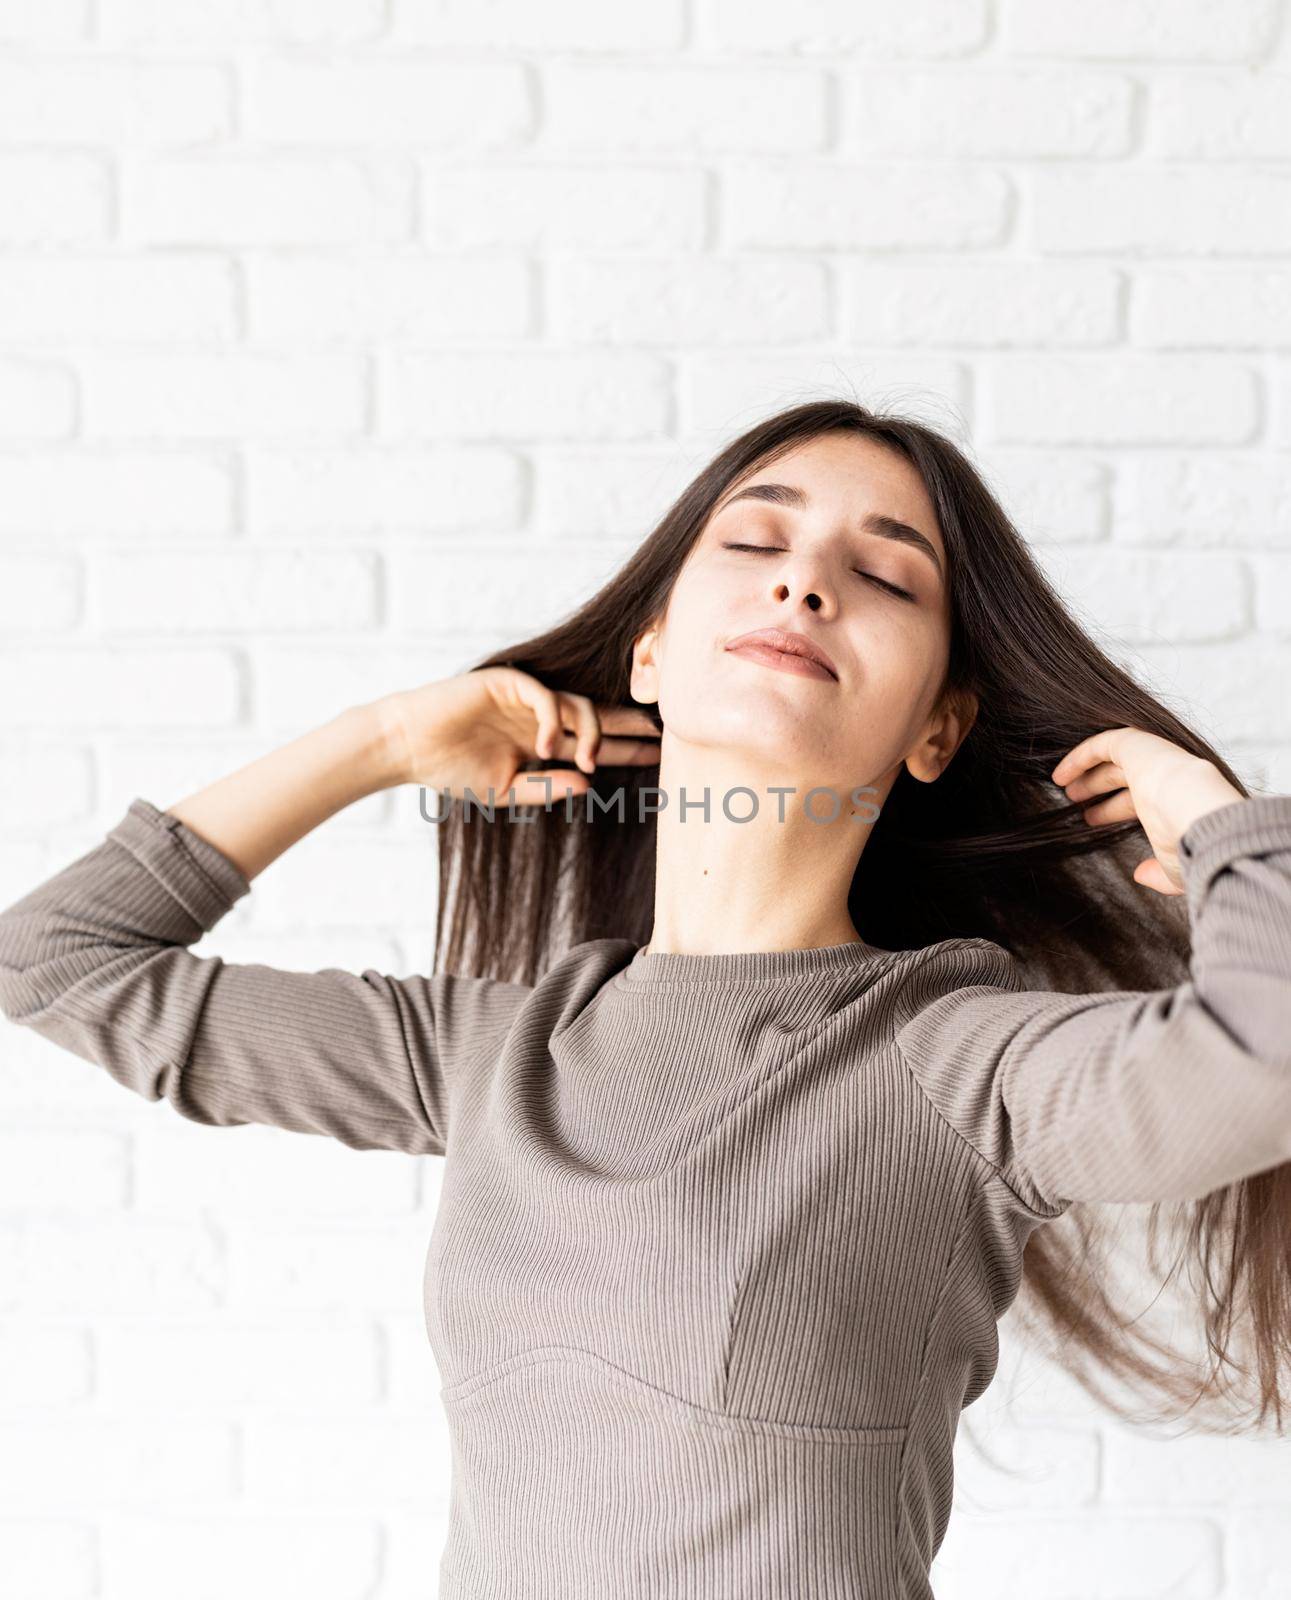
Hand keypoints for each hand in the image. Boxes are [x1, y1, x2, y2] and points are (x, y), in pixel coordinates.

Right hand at [377, 666, 660, 806]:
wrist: (407, 747)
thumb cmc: (451, 771)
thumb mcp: (505, 791)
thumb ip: (545, 787)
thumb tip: (588, 786)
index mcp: (540, 741)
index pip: (591, 743)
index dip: (624, 750)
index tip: (656, 758)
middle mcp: (539, 717)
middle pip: (596, 717)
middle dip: (629, 727)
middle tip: (662, 734)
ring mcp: (525, 699)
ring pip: (577, 705)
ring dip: (590, 732)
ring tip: (590, 760)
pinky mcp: (507, 683)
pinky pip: (545, 696)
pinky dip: (552, 720)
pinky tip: (546, 746)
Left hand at [1051, 728, 1244, 895]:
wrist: (1200, 814)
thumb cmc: (1190, 845)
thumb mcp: (1174, 872)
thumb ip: (1159, 875)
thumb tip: (1141, 875)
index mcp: (1177, 803)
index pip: (1140, 801)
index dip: (1112, 809)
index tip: (1090, 819)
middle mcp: (1167, 777)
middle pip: (1125, 778)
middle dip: (1098, 789)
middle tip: (1074, 802)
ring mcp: (1153, 759)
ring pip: (1115, 760)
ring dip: (1088, 773)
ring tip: (1065, 789)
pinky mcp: (1138, 744)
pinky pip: (1104, 744)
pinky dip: (1080, 756)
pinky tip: (1061, 775)